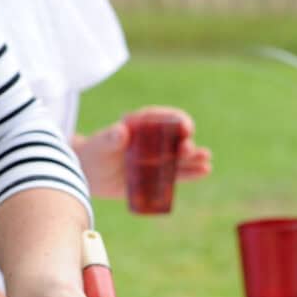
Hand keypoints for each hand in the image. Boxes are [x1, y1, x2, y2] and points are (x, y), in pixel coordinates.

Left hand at [73, 106, 211, 198]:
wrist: (90, 174)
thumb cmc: (95, 153)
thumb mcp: (101, 145)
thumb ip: (111, 138)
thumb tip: (121, 132)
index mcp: (142, 126)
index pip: (163, 119)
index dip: (176, 121)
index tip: (185, 127)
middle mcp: (153, 141)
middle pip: (174, 140)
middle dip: (185, 144)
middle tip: (188, 150)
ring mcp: (157, 159)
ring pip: (179, 158)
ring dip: (193, 158)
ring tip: (206, 161)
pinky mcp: (157, 176)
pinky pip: (176, 175)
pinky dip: (190, 173)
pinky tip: (204, 171)